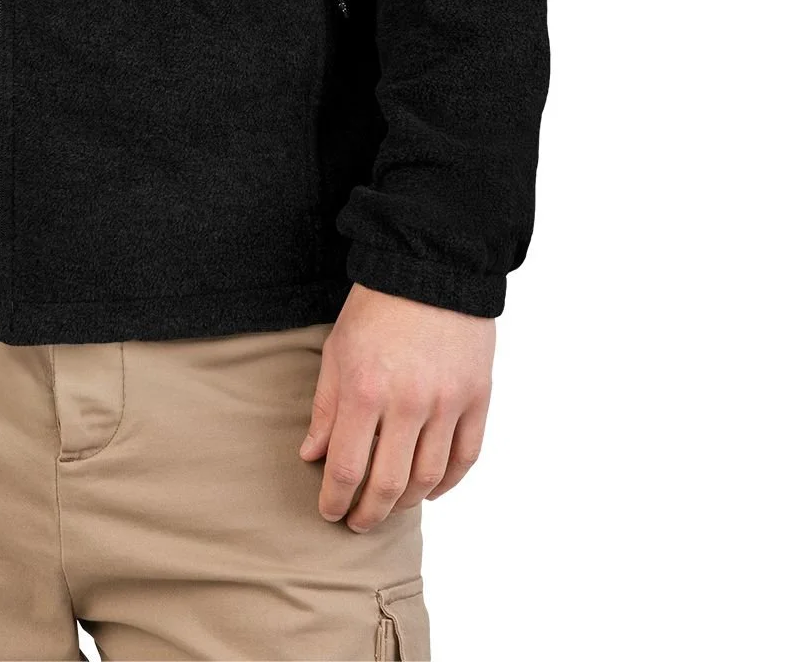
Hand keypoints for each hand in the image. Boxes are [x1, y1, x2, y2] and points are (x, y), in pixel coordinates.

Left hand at [299, 285, 493, 530]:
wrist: (430, 268)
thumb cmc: (376, 307)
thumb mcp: (337, 350)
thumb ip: (325, 407)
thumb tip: (312, 455)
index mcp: (366, 390)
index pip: (347, 468)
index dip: (335, 499)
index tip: (329, 512)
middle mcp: (409, 403)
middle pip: (388, 484)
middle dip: (368, 513)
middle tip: (357, 522)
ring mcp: (448, 403)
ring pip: (429, 478)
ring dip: (406, 503)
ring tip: (389, 507)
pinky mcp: (477, 398)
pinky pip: (466, 457)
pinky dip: (448, 483)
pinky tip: (431, 490)